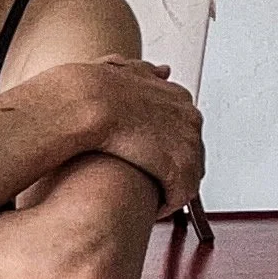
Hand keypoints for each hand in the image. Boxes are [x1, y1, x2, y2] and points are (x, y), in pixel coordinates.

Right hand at [72, 54, 203, 213]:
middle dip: (171, 173)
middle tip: (149, 185)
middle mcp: (189, 119)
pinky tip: (147, 208)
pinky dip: (166, 206)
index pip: (186, 131)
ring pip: (188, 179)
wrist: (84, 103)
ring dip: (170, 192)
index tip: (148, 161)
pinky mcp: (177, 168)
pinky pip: (180, 197)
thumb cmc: (93, 91)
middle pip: (192, 156)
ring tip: (147, 200)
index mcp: (178, 97)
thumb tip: (163, 71)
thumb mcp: (125, 70)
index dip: (166, 150)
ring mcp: (187, 144)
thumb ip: (146, 72)